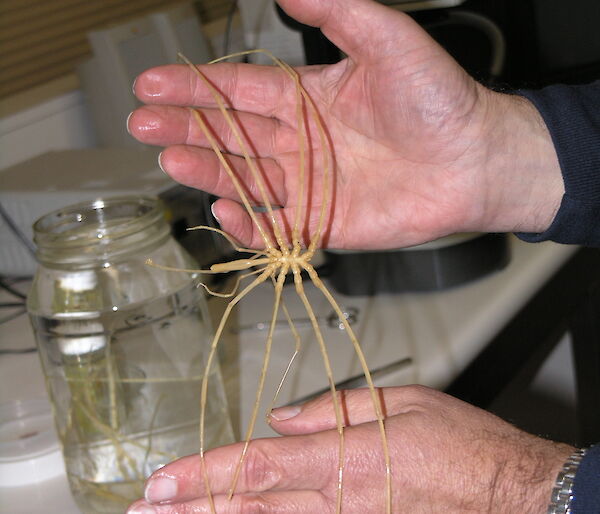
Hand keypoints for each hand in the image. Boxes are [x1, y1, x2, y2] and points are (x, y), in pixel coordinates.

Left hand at [127, 386, 570, 512]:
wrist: (510, 496)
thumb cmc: (463, 447)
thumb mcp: (404, 402)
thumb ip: (337, 408)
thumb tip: (285, 417)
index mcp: (344, 458)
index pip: (257, 465)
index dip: (204, 474)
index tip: (163, 481)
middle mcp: (337, 502)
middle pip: (248, 507)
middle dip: (191, 509)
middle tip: (145, 511)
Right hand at [128, 0, 562, 249]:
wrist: (475, 160)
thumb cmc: (439, 100)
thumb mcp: (388, 39)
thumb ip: (338, 12)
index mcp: (309, 97)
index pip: (240, 91)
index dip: (196, 86)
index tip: (153, 83)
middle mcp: (302, 141)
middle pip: (231, 135)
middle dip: (185, 128)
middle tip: (142, 123)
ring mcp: (309, 185)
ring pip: (245, 179)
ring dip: (207, 170)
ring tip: (169, 158)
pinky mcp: (324, 223)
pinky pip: (276, 227)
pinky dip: (249, 225)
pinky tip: (226, 209)